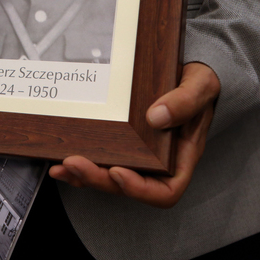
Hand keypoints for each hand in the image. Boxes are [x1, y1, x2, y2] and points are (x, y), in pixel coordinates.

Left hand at [49, 62, 219, 207]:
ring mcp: (139, 153)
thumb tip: (156, 117)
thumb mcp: (201, 85)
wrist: (190, 67)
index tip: (118, 172)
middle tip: (74, 162)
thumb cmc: (200, 80)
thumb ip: (185, 101)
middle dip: (98, 179)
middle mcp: (158, 161)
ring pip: (109, 176)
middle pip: (127, 185)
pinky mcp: (122, 141)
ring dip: (84, 175)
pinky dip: (80, 162)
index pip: (165, 191)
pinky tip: (59, 157)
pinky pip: (101, 159)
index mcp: (181, 156)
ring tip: (60, 165)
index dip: (140, 189)